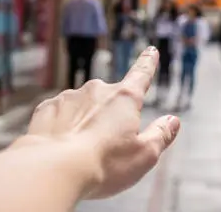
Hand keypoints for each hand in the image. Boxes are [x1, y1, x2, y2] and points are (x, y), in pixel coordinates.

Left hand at [14, 47, 179, 199]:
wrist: (52, 169)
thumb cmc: (103, 165)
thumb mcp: (144, 156)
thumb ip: (161, 135)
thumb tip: (173, 121)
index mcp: (125, 99)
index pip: (141, 75)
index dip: (148, 63)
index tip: (151, 51)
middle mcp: (97, 90)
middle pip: (110, 99)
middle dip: (110, 118)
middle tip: (106, 148)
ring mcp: (69, 97)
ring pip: (83, 108)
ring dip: (85, 124)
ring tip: (81, 154)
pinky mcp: (47, 109)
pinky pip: (60, 116)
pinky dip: (63, 129)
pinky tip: (62, 147)